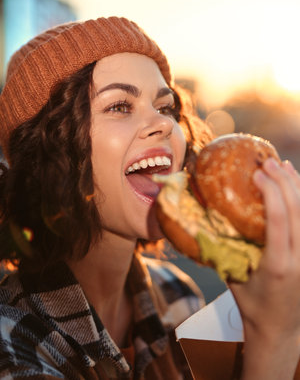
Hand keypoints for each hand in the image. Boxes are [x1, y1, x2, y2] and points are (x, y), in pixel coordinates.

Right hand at [230, 158, 299, 379]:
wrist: (281, 331)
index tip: (257, 173)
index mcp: (278, 266)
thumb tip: (204, 220)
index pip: (280, 220)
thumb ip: (223, 250)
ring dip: (296, 186)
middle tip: (267, 162)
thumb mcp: (232, 278)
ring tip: (281, 164)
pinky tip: (295, 183)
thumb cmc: (252, 306)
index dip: (271, 192)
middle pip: (298, 211)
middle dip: (283, 182)